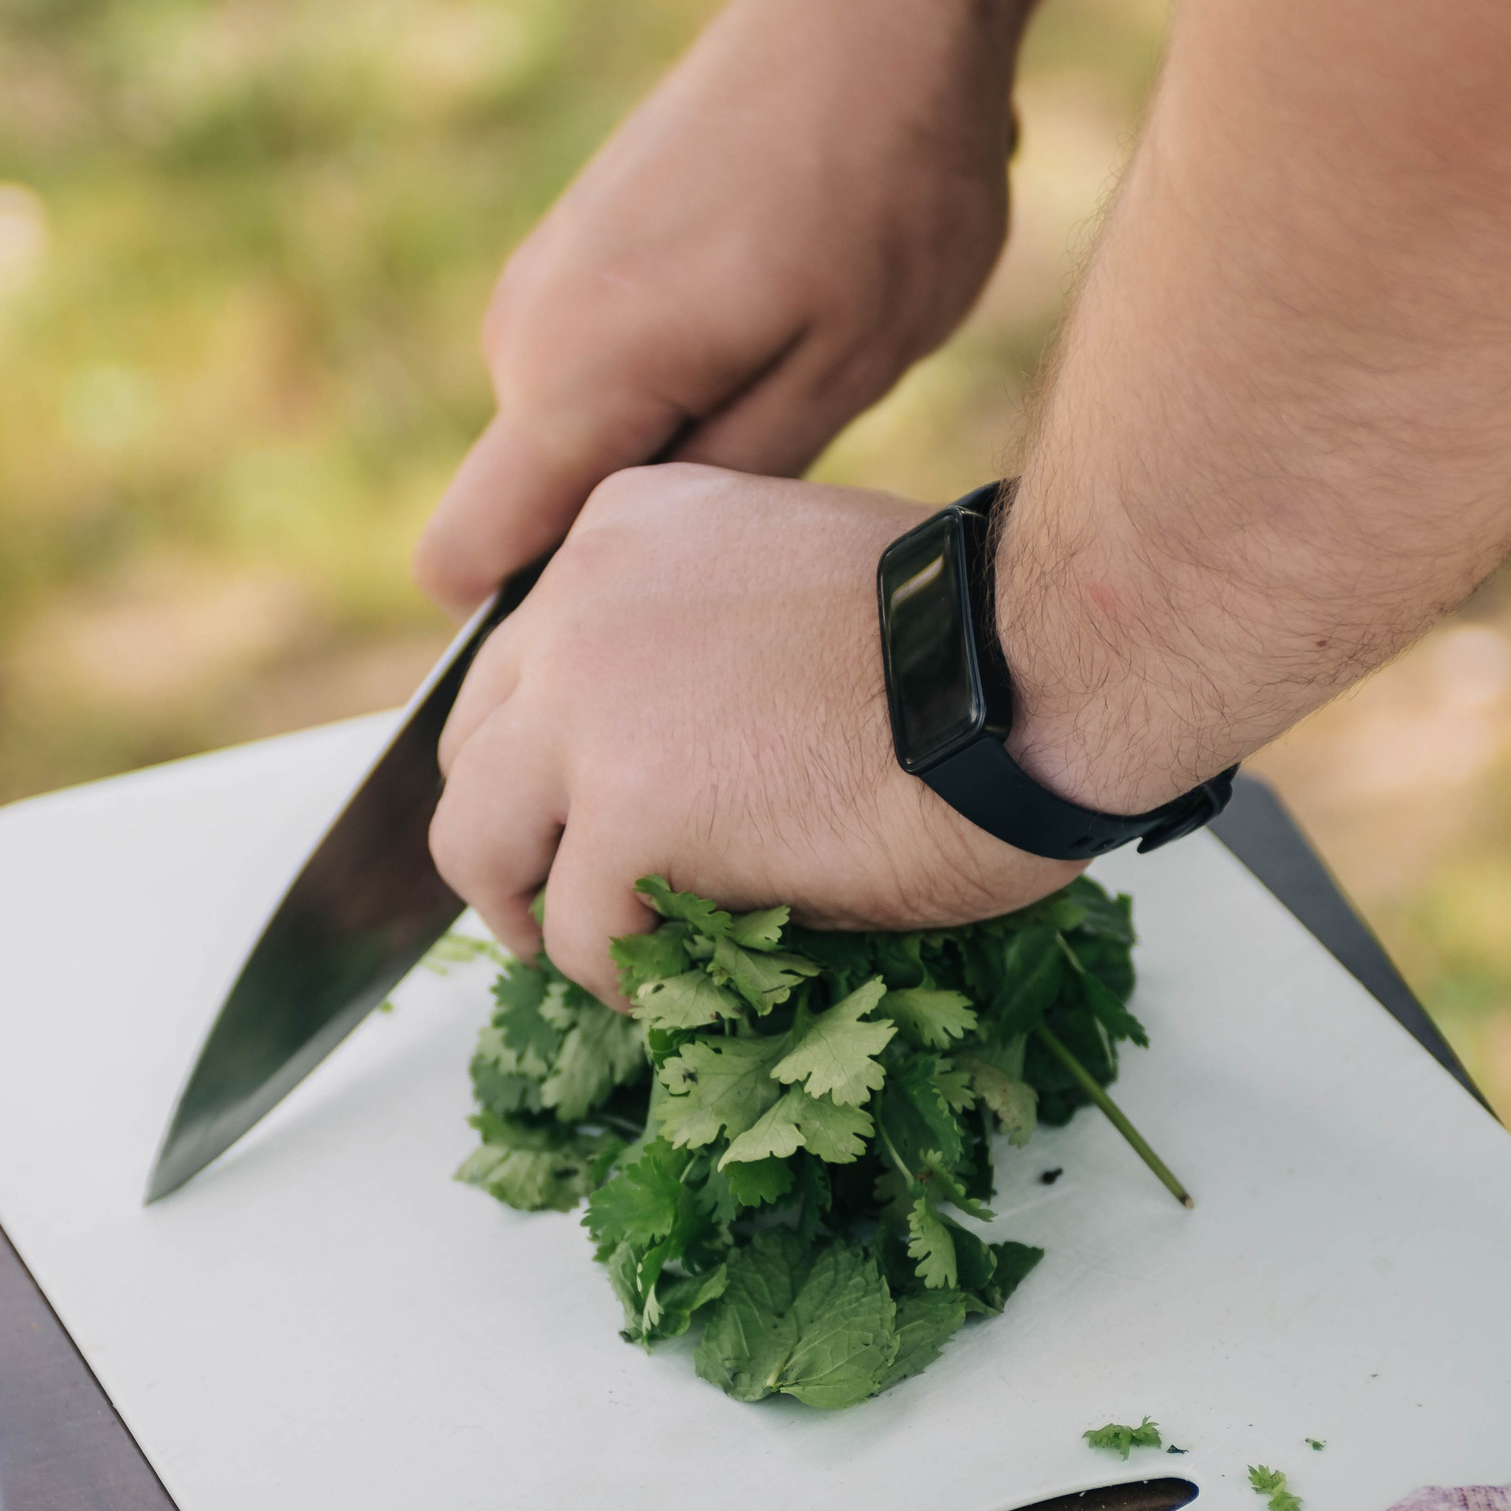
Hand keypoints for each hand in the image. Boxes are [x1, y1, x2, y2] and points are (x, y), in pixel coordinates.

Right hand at [413, 0, 1034, 613]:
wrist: (874, 9)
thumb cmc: (881, 185)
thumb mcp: (839, 372)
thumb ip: (719, 488)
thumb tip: (629, 574)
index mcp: (574, 374)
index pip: (460, 561)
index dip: (526, 622)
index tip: (636, 619)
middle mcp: (522, 330)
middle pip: (530, 511)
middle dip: (633, 527)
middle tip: (779, 470)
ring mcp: (539, 283)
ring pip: (569, 444)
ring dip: (661, 448)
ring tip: (787, 378)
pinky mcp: (570, 255)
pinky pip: (589, 378)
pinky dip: (662, 387)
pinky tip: (765, 331)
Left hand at [432, 464, 1083, 1006]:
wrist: (1038, 672)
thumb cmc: (967, 644)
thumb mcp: (787, 584)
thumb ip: (697, 638)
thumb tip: (664, 749)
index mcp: (624, 528)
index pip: (517, 658)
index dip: (538, 753)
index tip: (568, 811)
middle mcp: (578, 600)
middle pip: (473, 744)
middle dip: (509, 832)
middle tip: (551, 898)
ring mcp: (589, 705)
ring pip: (477, 839)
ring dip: (529, 911)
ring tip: (592, 956)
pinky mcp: (628, 810)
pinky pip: (577, 928)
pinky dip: (618, 974)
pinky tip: (677, 981)